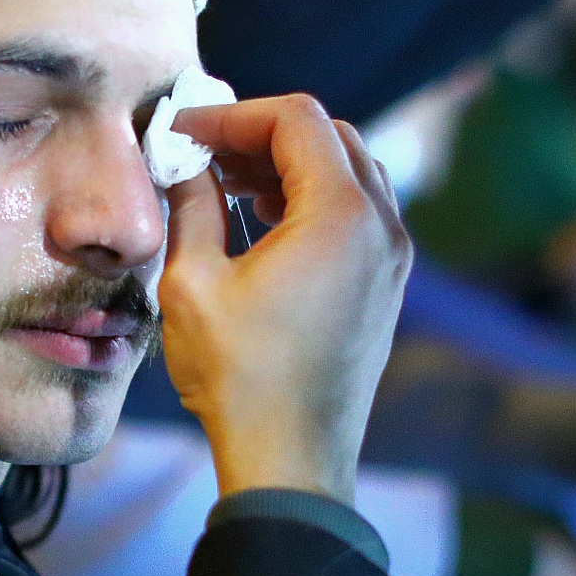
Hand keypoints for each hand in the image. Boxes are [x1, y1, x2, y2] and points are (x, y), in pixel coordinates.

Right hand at [159, 94, 411, 504]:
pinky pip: (357, 214)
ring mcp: (392, 258)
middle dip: (262, 134)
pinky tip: (262, 222)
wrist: (292, 460)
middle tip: (205, 153)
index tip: (184, 132)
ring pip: (348, 172)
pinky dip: (311, 199)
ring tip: (226, 184)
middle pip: (329, 136)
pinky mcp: (386, 286)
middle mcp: (382, 226)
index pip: (295, 119)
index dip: (233, 115)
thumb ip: (190, 207)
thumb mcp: (193, 283)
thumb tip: (182, 165)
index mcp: (341, 214)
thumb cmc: (241, 377)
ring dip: (289, 165)